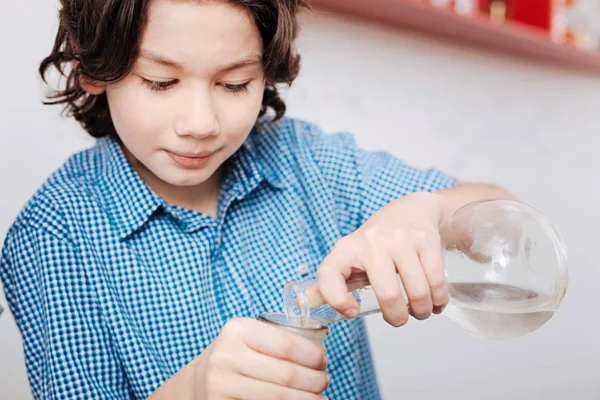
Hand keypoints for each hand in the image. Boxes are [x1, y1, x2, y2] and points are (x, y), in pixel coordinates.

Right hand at [191, 318, 328, 399]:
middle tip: (325, 381)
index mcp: (238, 330)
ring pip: (278, 397)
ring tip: (319, 398)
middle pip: (286, 374)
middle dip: (314, 381)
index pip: (286, 344)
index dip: (312, 356)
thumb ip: (277, 339)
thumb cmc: (236, 356)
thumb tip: (321, 356)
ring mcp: (221, 383)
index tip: (324, 362)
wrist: (199, 381)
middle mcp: (226, 355)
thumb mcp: (250, 337)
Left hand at [316, 192, 448, 326]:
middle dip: (398, 318)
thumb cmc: (376, 242)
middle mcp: (372, 242)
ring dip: (422, 311)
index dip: (337, 300)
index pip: (329, 273)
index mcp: (347, 249)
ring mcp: (401, 239)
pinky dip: (439, 300)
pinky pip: (436, 281)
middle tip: (400, 319)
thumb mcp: (350, 256)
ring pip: (417, 291)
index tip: (353, 312)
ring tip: (420, 311)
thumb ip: (331, 281)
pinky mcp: (426, 239)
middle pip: (387, 294)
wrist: (411, 209)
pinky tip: (435, 301)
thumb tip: (304, 304)